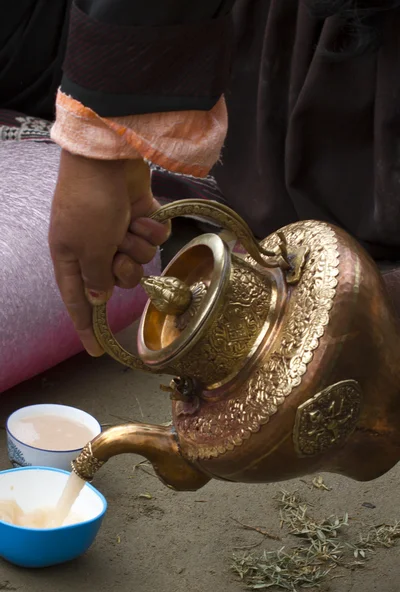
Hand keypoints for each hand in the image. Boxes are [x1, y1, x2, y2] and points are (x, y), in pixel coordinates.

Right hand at [49, 150, 169, 356]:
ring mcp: (120, 232)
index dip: (86, 326)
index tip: (96, 351)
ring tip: (128, 224)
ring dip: (138, 243)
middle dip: (125, 268)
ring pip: (141, 260)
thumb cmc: (90, 204)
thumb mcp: (88, 248)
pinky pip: (154, 239)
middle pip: (119, 282)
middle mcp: (96, 247)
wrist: (108, 159)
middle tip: (118, 249)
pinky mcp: (141, 218)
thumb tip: (99, 297)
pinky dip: (151, 228)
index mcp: (72, 256)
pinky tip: (143, 213)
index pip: (78, 301)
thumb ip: (96, 278)